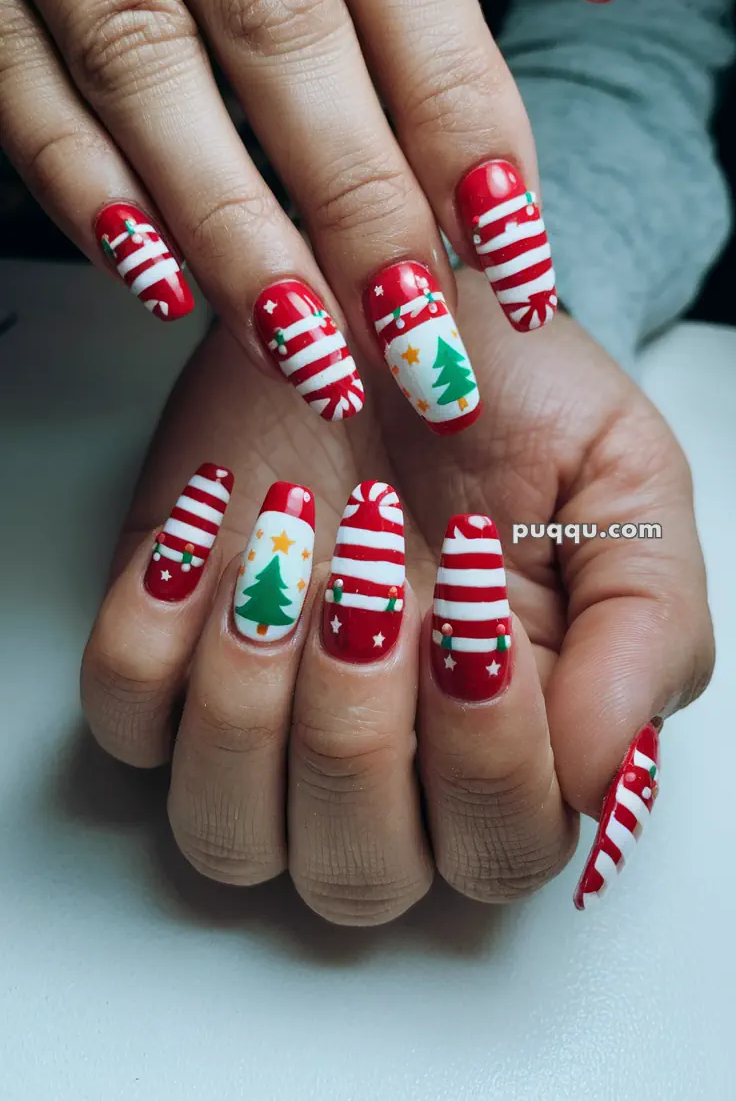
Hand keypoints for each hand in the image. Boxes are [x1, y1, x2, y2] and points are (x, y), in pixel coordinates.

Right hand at [0, 0, 617, 434]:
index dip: (457, 104)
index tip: (508, 244)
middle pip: (279, 15)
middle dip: (358, 200)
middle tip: (417, 339)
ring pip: (142, 59)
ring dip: (233, 225)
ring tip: (308, 347)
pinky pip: (12, 70)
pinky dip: (86, 185)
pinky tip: (160, 280)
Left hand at [80, 268, 703, 921]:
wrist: (396, 299)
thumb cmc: (512, 392)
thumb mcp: (626, 482)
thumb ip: (645, 630)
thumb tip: (603, 777)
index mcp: (514, 733)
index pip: (500, 847)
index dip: (484, 754)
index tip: (472, 601)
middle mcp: (387, 752)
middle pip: (355, 874)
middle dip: (356, 734)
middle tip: (371, 577)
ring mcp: (267, 712)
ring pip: (227, 831)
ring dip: (249, 700)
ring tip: (287, 547)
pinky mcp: (170, 649)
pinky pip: (126, 722)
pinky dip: (151, 640)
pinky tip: (206, 534)